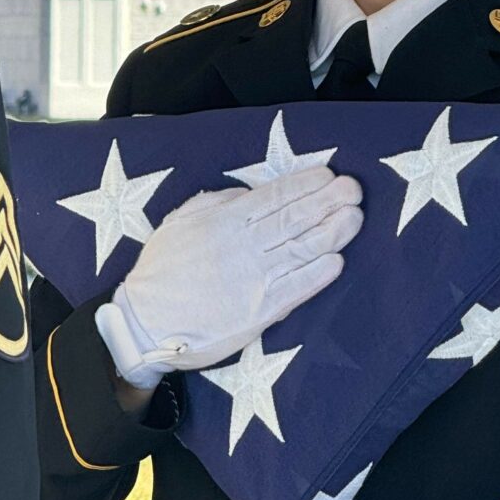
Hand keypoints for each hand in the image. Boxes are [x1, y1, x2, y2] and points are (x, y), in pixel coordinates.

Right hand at [96, 166, 362, 389]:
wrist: (144, 324)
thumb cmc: (160, 271)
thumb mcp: (181, 221)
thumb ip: (217, 204)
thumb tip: (249, 195)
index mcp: (225, 220)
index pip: (276, 196)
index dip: (307, 185)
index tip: (330, 175)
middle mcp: (244, 245)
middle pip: (296, 218)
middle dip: (329, 201)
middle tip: (354, 189)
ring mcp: (255, 278)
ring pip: (303, 248)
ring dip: (333, 231)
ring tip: (354, 217)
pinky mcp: (260, 310)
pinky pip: (297, 287)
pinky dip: (319, 273)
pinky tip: (337, 260)